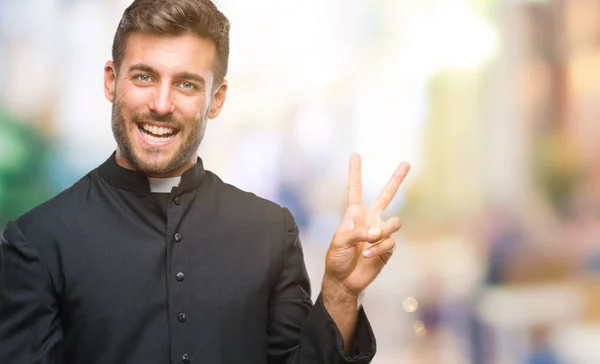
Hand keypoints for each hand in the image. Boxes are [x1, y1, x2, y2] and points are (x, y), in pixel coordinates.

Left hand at [323, 153, 409, 297]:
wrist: (344, 280)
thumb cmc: (337, 258)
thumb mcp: (339, 241)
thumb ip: (357, 231)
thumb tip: (378, 231)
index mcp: (354, 214)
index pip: (355, 189)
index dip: (355, 172)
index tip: (355, 154)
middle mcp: (370, 219)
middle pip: (386, 195)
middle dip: (397, 179)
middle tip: (406, 163)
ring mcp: (380, 233)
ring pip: (394, 222)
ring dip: (382, 232)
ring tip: (371, 240)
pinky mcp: (387, 247)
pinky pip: (390, 242)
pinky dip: (378, 249)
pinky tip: (367, 256)